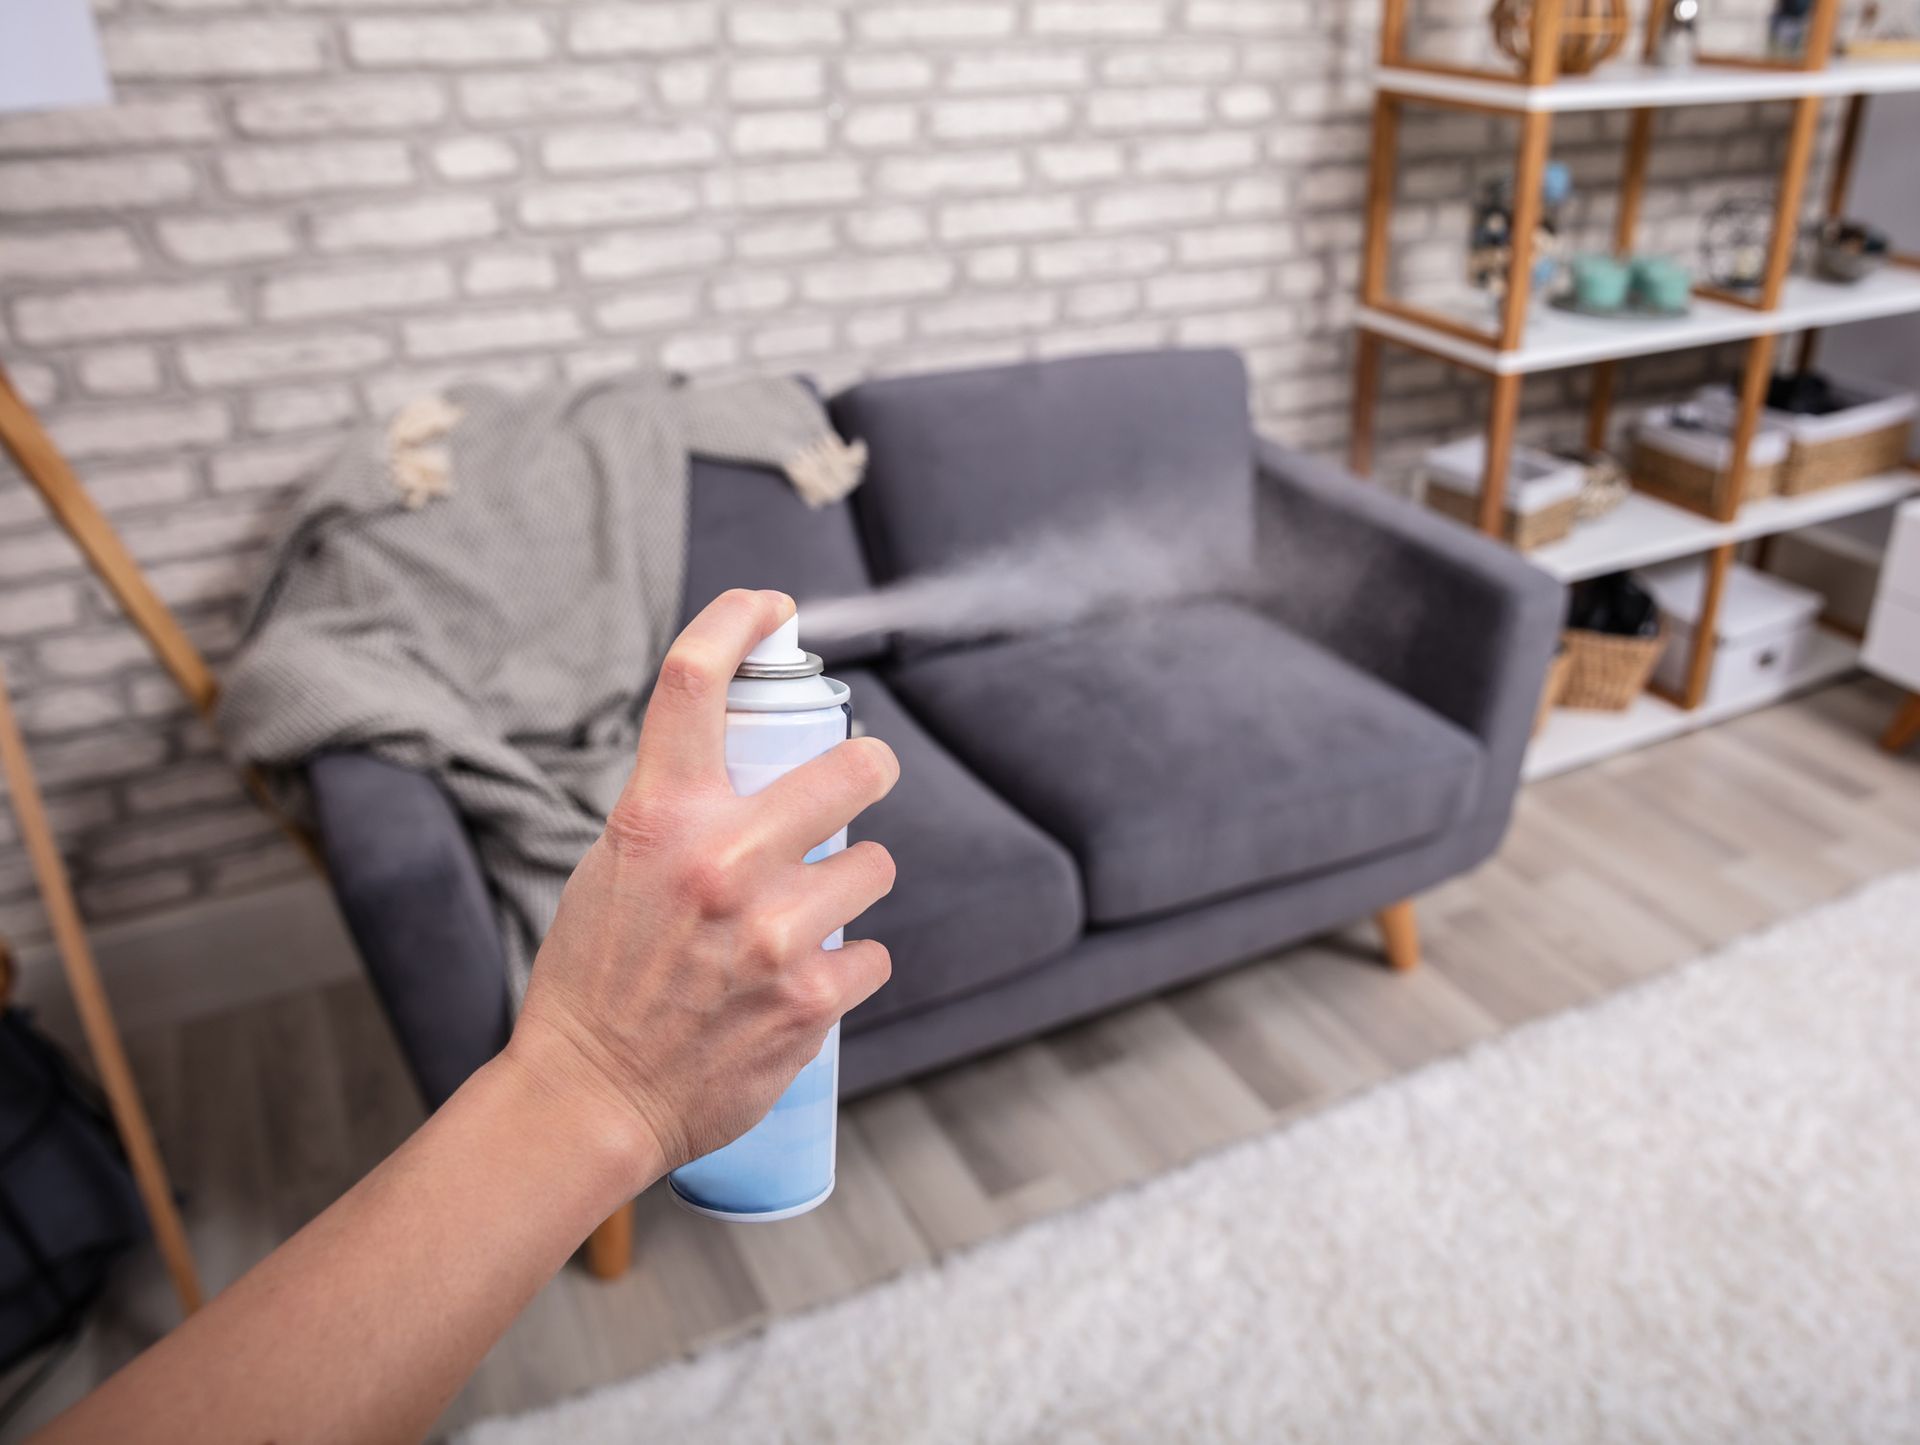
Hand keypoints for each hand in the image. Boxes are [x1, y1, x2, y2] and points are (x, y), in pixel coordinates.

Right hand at [503, 589, 898, 1189]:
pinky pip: (871, 954)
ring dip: (853, 883)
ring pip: (874, 866)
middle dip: (870, 766)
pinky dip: (848, 965)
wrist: (590, 1099)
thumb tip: (748, 774)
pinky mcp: (812, 998)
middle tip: (869, 772)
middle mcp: (721, 863)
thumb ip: (677, 816)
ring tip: (809, 916)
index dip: (739, 622)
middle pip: (851, 766)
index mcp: (658, 819)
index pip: (694, 682)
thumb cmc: (595, 979)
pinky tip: (806, 983)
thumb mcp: (611, 867)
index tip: (771, 609)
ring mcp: (774, 933)